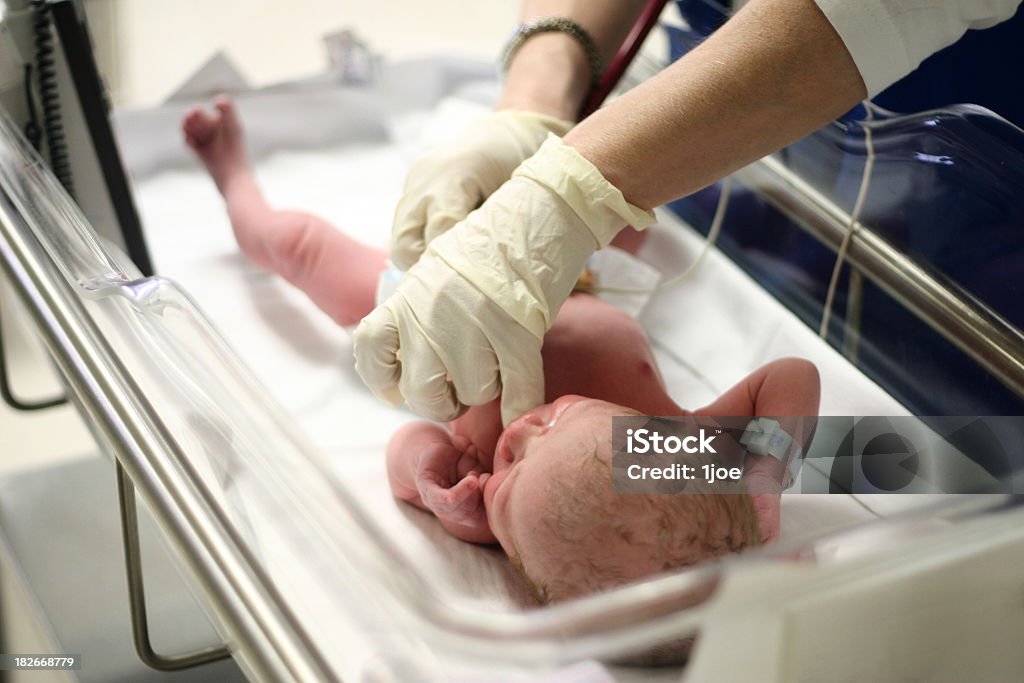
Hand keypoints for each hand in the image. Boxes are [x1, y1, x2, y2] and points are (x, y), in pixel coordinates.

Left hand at [356, 135, 654, 424]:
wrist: (543, 208)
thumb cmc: (493, 240)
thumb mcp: (438, 269)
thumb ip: (418, 312)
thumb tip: (410, 362)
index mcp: (410, 293)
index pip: (372, 352)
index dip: (383, 380)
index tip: (399, 388)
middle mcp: (434, 312)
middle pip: (421, 392)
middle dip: (441, 401)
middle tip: (456, 390)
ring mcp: (477, 325)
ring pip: (473, 394)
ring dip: (486, 390)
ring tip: (496, 367)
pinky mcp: (519, 334)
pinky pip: (516, 393)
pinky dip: (519, 409)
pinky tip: (519, 414)